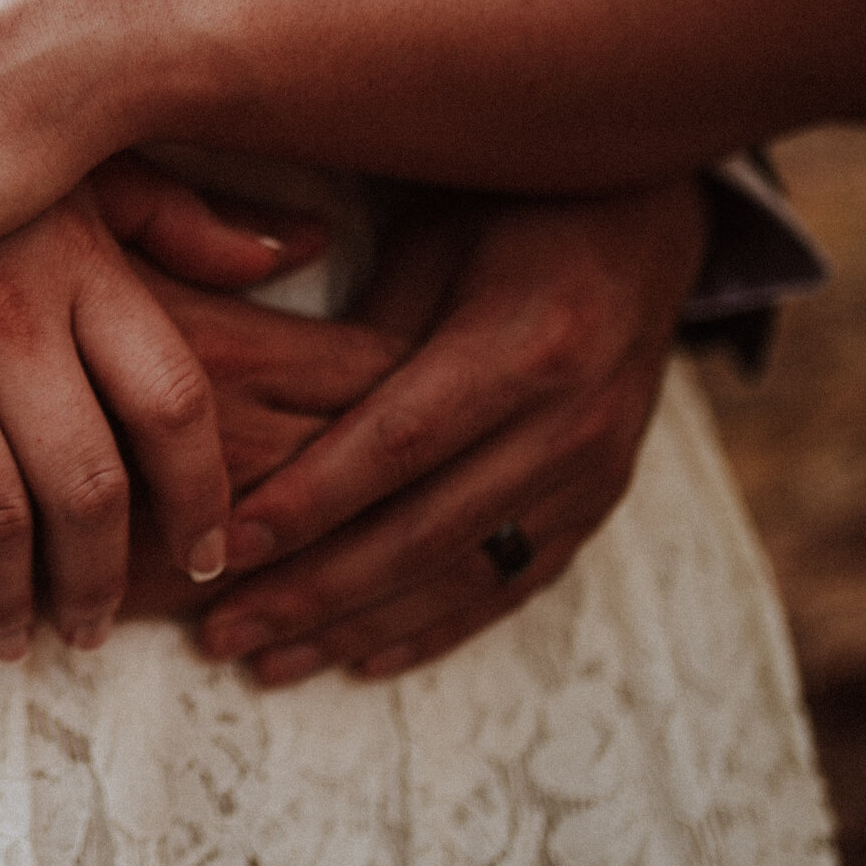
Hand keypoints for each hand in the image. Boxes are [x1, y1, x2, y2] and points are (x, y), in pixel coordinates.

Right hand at [0, 158, 307, 659]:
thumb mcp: (64, 161)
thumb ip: (179, 220)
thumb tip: (297, 252)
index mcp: (80, 258)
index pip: (174, 405)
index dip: (201, 500)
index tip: (206, 556)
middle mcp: (8, 309)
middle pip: (90, 485)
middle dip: (99, 580)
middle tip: (90, 625)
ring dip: (9, 602)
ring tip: (10, 635)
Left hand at [186, 179, 708, 682]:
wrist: (649, 212)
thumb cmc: (504, 204)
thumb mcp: (428, 235)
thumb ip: (357, 333)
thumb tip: (248, 407)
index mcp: (526, 344)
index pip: (398, 446)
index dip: (307, 503)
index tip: (221, 546)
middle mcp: (572, 419)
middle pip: (423, 532)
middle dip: (311, 591)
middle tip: (216, 631)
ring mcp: (596, 471)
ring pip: (461, 576)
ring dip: (356, 626)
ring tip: (262, 661)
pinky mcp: (600, 501)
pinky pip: (510, 585)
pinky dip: (432, 628)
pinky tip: (358, 659)